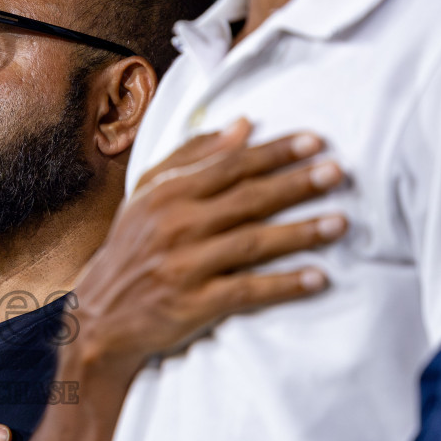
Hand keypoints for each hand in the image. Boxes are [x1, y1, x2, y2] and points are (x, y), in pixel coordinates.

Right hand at [69, 118, 346, 376]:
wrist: (101, 316)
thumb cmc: (132, 248)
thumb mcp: (148, 195)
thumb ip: (193, 157)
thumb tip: (242, 125)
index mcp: (167, 194)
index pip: (230, 165)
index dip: (274, 152)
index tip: (315, 142)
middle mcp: (176, 226)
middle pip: (247, 199)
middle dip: (296, 184)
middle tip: (337, 173)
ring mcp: (185, 266)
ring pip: (253, 243)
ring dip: (301, 232)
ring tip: (340, 223)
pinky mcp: (194, 304)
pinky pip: (248, 291)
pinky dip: (285, 285)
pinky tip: (319, 278)